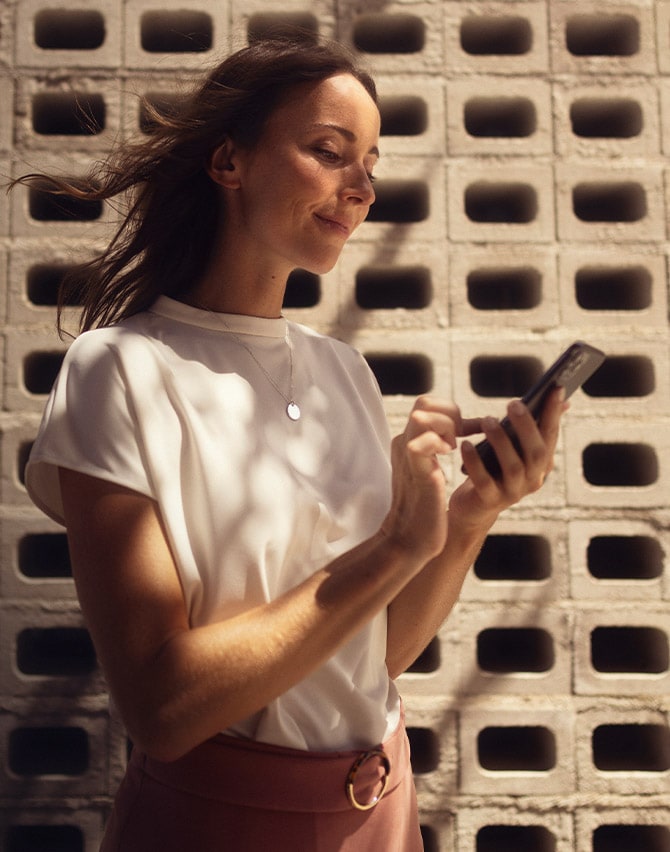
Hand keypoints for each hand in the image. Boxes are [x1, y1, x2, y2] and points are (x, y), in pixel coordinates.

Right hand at [381, 396, 481, 561]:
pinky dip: (440, 444)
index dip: (452, 411)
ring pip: (421, 415)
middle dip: (450, 413)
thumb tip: (460, 432)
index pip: (427, 404)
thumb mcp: (430, 470)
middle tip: (461, 437)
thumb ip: (437, 449)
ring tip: (453, 447)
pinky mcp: (414, 470)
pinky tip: (449, 457)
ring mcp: (407, 455)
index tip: (471, 430)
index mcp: (408, 441)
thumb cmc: (426, 508)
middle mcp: (404, 442)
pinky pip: (422, 442)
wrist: (410, 538)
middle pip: (424, 403)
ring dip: (446, 426)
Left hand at [454, 386, 567, 527]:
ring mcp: (513, 492)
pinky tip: (466, 445)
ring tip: (488, 420)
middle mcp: (533, 479)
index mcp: (541, 464)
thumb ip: (531, 427)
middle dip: (527, 426)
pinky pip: (484, 481)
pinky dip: (475, 462)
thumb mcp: (514, 448)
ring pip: (513, 467)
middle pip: (536, 453)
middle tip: (513, 404)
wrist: (474, 508)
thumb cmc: (494, 469)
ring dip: (501, 441)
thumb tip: (562, 400)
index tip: (556, 388)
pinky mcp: (489, 501)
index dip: (554, 413)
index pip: (551, 436)